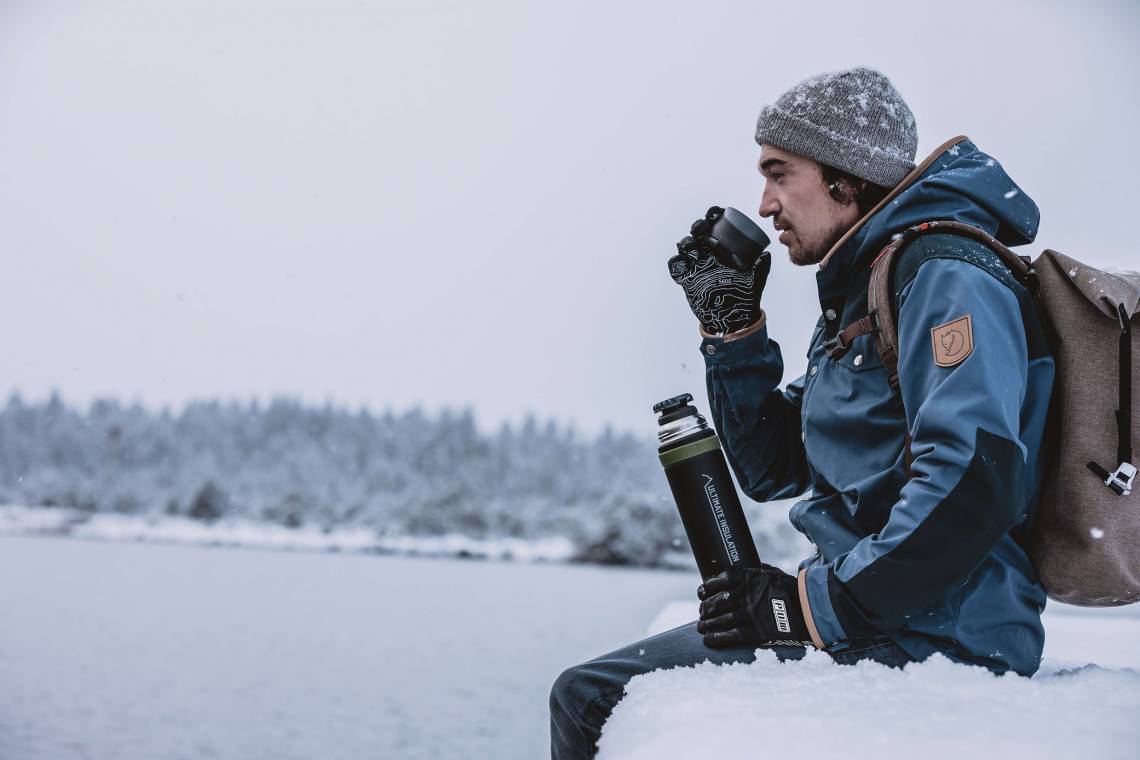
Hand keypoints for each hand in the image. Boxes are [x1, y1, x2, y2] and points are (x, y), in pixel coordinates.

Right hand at [668, 206, 769, 335]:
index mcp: (724, 249)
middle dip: (698, 227)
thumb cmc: (744, 298)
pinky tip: (682, 263)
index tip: (715, 214)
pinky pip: (676, 267)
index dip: (713, 217)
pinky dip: (675, 263)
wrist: (732, 319)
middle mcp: (709, 254)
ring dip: (686, 243)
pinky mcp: (687, 279)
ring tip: (692, 247)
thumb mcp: (756, 280)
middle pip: (698, 233)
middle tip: (702, 228)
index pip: (717, 227)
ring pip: (685, 247)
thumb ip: (760, 266)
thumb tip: (765, 254)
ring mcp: (696, 266)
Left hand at [696, 564, 812, 648]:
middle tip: (703, 613)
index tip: (702, 594)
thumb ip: (751, 572)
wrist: (807, 609)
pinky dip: (714, 638)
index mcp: (744, 577)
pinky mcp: (752, 632)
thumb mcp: (769, 572)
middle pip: (712, 603)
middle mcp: (742, 595)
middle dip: (704, 609)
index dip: (704, 589)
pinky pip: (726, 636)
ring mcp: (746, 614)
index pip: (714, 582)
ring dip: (706, 624)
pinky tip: (709, 638)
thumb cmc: (788, 589)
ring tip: (703, 626)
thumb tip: (735, 569)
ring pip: (716, 620)